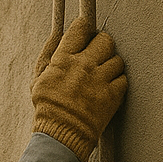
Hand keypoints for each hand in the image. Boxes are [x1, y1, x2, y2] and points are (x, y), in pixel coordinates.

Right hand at [31, 17, 126, 161]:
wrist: (61, 134)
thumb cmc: (47, 107)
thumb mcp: (38, 78)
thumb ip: (47, 54)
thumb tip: (56, 34)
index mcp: (64, 59)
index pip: (81, 29)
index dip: (85, 27)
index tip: (86, 31)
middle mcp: (84, 66)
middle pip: (105, 40)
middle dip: (102, 45)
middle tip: (98, 54)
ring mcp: (100, 80)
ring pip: (117, 59)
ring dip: (111, 65)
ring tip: (102, 74)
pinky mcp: (112, 95)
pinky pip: (123, 79)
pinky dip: (117, 82)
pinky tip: (107, 88)